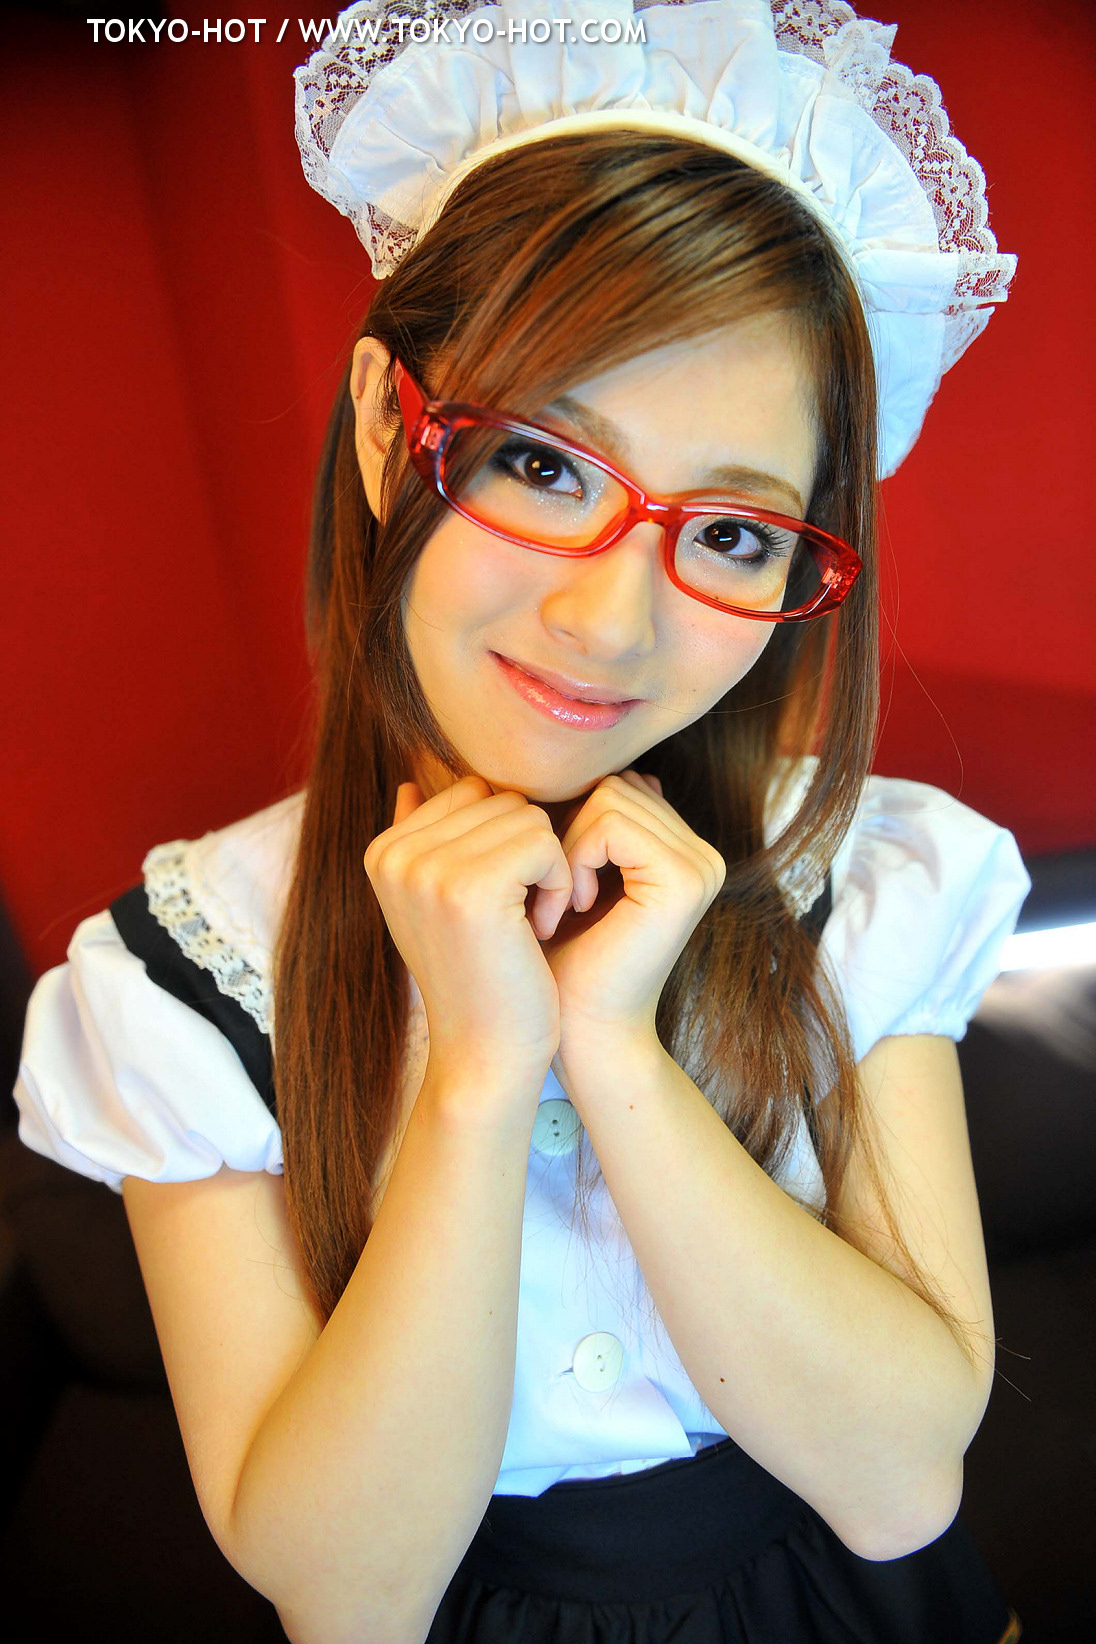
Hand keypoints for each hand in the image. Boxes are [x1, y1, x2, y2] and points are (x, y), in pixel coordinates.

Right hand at [364, 775, 570, 1095]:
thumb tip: (413, 782)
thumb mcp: (436, 904)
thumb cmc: (479, 979)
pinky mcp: (470, 887)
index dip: (504, 843)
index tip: (497, 904)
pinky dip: (559, 883)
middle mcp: (393, 854)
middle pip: (500, 798)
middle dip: (527, 853)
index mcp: (382, 851)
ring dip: (546, 869)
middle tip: (517, 919)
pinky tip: (538, 931)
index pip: (472, 791)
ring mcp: (426, 869)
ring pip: (526, 816)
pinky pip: (545, 841)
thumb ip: (425, 840)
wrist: (485, 1056)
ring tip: (525, 925)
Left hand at [530, 771, 725, 1050]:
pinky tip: (573, 906)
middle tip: (550, 899)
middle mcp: (702, 854)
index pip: (617, 786)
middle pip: (613, 785)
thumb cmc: (562, 964)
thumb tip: (600, 769)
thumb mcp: (570, 877)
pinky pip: (609, 823)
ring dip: (565, 851)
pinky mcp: (686, 880)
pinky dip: (575, 859)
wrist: (580, 1035)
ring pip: (608, 798)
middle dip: (567, 836)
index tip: (551, 887)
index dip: (570, 825)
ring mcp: (702, 866)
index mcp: (681, 850)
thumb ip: (589, 824)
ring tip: (559, 906)